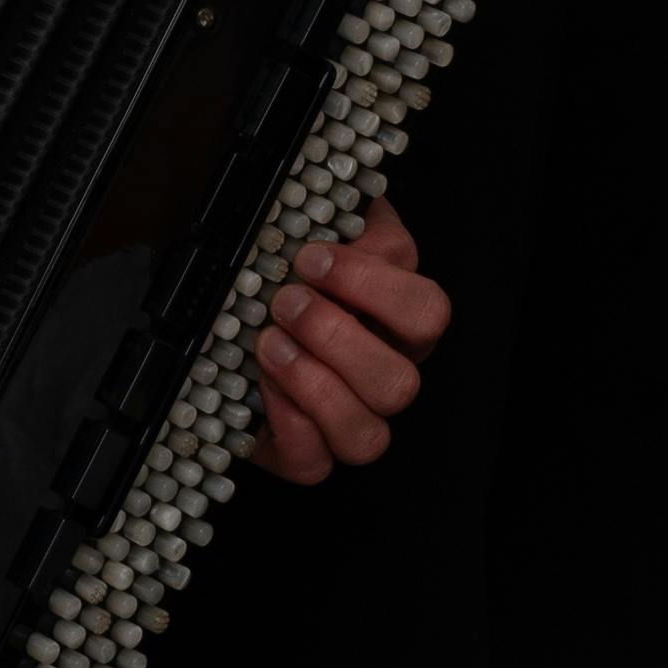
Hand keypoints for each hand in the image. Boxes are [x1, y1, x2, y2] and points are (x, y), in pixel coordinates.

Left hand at [247, 189, 445, 485]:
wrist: (239, 336)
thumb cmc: (291, 289)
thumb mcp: (321, 247)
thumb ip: (350, 223)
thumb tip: (364, 201)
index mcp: (401, 327)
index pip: (427, 313)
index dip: (371, 287)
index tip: (312, 258)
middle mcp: (386, 379)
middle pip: (400, 383)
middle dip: (335, 337)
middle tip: (283, 302)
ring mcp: (351, 425)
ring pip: (367, 436)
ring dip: (313, 385)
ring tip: (268, 343)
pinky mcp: (308, 457)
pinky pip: (314, 465)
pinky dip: (287, 427)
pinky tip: (261, 387)